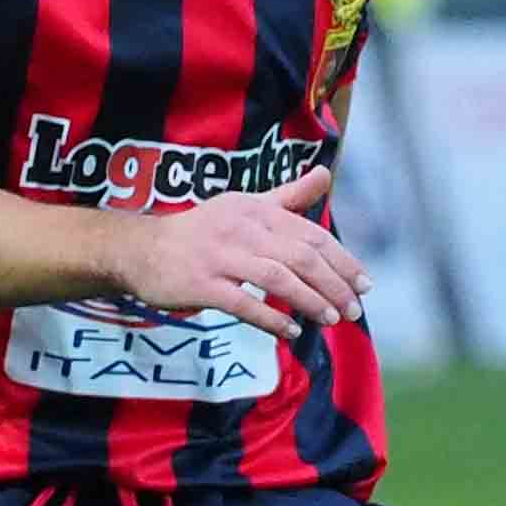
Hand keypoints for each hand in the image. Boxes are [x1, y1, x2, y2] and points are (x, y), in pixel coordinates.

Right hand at [109, 169, 365, 337]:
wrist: (140, 249)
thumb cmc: (202, 231)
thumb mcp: (245, 206)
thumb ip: (288, 197)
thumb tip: (326, 174)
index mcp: (257, 210)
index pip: (311, 235)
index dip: (342, 261)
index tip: (365, 284)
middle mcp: (242, 229)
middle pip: (301, 257)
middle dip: (334, 285)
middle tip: (354, 310)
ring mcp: (221, 256)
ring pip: (278, 279)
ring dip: (310, 301)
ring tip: (331, 320)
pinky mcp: (202, 284)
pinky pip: (244, 303)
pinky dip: (271, 318)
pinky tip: (290, 331)